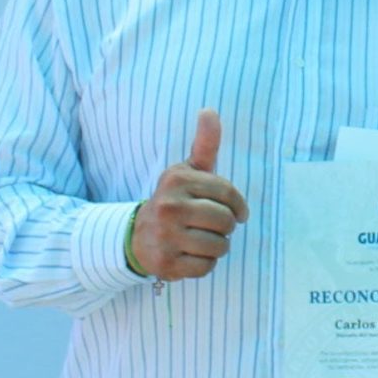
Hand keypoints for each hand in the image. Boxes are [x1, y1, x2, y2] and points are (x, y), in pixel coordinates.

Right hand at [129, 109, 249, 280]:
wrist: (138, 237)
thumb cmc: (175, 201)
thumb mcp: (187, 171)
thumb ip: (204, 144)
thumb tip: (209, 110)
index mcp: (177, 180)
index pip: (228, 195)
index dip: (239, 207)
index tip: (237, 213)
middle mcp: (169, 206)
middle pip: (225, 222)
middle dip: (225, 227)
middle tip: (210, 227)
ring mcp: (166, 236)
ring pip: (219, 247)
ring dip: (216, 247)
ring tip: (200, 240)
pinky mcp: (166, 264)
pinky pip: (207, 267)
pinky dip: (204, 264)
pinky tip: (190, 254)